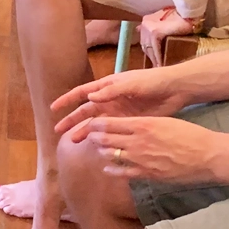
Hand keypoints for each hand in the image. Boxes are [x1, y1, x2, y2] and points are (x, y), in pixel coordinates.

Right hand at [53, 67, 189, 134]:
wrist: (174, 90)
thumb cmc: (152, 81)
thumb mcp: (132, 84)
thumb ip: (111, 91)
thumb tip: (89, 97)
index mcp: (108, 86)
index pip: (82, 93)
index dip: (67, 100)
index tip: (54, 109)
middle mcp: (110, 99)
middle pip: (86, 111)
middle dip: (72, 120)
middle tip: (59, 132)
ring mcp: (118, 112)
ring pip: (97, 123)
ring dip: (85, 131)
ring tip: (74, 142)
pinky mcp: (128, 122)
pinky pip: (111, 131)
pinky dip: (102, 138)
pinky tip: (95, 146)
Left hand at [76, 116, 225, 185]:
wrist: (206, 155)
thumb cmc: (190, 135)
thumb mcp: (165, 121)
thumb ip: (145, 124)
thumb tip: (131, 125)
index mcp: (142, 124)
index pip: (110, 122)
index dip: (96, 124)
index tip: (90, 122)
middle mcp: (137, 141)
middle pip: (106, 138)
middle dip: (94, 137)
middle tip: (88, 136)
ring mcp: (140, 159)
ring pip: (111, 155)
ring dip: (102, 151)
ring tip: (98, 148)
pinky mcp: (146, 174)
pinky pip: (122, 172)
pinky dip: (112, 169)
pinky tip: (107, 167)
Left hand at [137, 7, 202, 64]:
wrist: (188, 11)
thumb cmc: (179, 15)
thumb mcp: (163, 18)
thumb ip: (153, 24)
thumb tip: (138, 29)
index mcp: (146, 22)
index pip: (145, 41)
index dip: (150, 51)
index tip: (154, 61)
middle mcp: (144, 25)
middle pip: (145, 46)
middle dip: (151, 57)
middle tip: (158, 67)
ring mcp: (148, 28)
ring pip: (149, 50)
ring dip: (155, 60)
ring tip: (160, 69)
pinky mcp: (155, 32)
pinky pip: (156, 50)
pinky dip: (159, 59)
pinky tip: (162, 66)